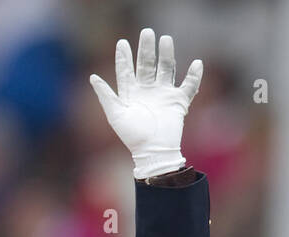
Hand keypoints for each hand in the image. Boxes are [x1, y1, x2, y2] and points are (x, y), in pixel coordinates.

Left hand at [90, 28, 202, 179]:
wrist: (152, 152)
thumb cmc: (132, 136)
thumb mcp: (115, 115)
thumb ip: (105, 96)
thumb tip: (92, 77)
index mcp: (131, 93)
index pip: (127, 71)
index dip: (124, 58)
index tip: (121, 43)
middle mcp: (147, 91)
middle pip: (147, 64)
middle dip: (146, 49)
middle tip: (146, 33)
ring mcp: (164, 94)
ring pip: (166, 68)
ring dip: (167, 54)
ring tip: (165, 40)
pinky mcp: (179, 101)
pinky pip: (189, 86)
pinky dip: (194, 76)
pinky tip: (196, 64)